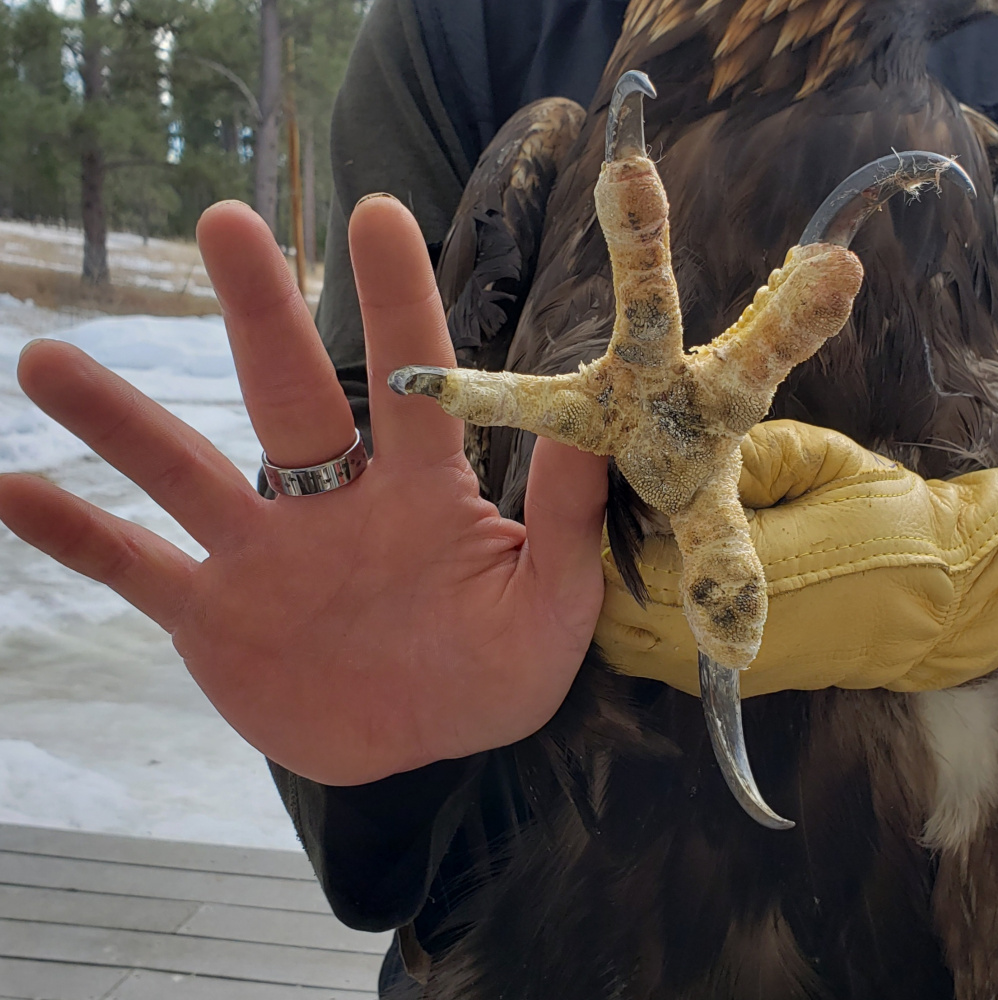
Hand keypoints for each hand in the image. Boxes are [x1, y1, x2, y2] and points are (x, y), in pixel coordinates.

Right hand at [0, 197, 607, 785]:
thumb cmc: (496, 674)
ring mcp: (265, 557)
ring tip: (48, 362)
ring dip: (123, 421)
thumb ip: (562, 522)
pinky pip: (139, 568)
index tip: (378, 213)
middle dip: (259, 315)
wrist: (423, 752)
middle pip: (289, 398)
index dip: (399, 304)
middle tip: (225, 222)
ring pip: (187, 472)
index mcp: (422, 497)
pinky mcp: (214, 616)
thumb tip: (585, 425)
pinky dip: (79, 536)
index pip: (411, 388)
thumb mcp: (552, 607)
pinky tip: (9, 490)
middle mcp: (333, 506)